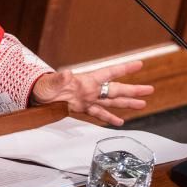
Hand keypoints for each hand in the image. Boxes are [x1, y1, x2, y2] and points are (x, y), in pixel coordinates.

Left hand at [30, 60, 153, 126]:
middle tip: (150, 90)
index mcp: (87, 80)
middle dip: (134, 90)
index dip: (124, 68)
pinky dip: (109, 118)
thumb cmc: (43, 87)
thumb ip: (60, 79)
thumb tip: (67, 74)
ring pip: (112, 102)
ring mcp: (88, 100)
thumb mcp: (51, 83)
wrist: (36, 96)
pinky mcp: (82, 109)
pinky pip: (99, 114)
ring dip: (127, 104)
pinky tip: (120, 122)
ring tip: (143, 104)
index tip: (140, 63)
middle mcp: (91, 90)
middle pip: (117, 90)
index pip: (110, 73)